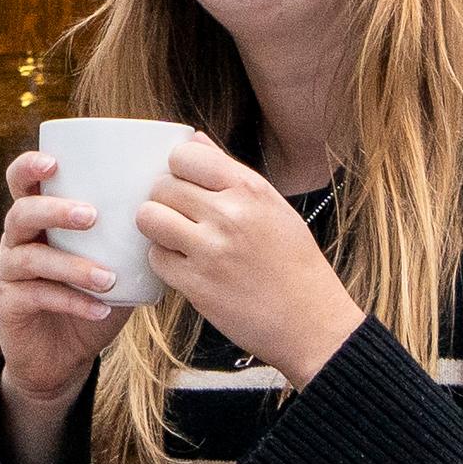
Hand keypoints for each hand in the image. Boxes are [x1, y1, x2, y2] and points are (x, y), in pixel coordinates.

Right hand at [0, 147, 116, 406]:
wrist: (63, 356)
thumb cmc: (91, 298)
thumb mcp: (113, 264)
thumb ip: (131, 239)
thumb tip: (179, 209)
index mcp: (38, 220)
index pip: (22, 182)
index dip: (30, 167)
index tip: (55, 162)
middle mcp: (17, 240)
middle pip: (21, 213)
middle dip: (55, 210)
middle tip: (92, 215)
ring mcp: (9, 273)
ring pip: (30, 258)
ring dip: (72, 265)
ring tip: (107, 277)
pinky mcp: (9, 305)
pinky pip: (39, 297)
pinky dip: (73, 301)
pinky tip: (101, 308)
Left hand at [125, 140, 366, 372]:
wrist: (313, 323)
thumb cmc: (296, 265)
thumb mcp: (273, 207)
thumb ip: (230, 172)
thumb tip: (193, 139)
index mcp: (251, 189)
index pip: (185, 156)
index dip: (177, 169)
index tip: (185, 184)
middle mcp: (229, 215)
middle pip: (162, 187)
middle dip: (165, 200)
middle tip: (181, 217)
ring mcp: (211, 251)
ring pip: (149, 218)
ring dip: (157, 228)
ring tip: (176, 239)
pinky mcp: (197, 286)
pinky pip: (156, 258)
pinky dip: (165, 262)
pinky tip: (186, 267)